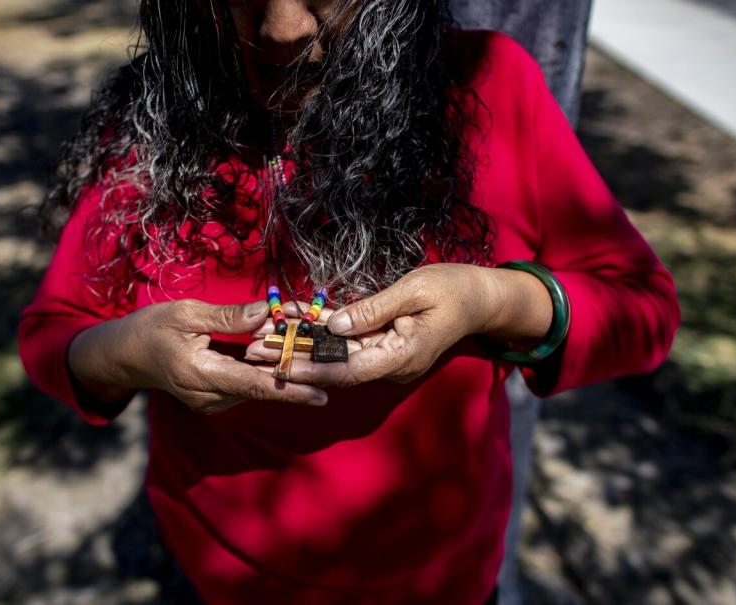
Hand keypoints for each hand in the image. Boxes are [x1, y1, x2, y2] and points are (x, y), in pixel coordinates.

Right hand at [69, 299, 328, 414]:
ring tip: (312, 350)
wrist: (125, 355)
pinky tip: (285, 354)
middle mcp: (209, 396)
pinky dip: (265, 371)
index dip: (290, 389)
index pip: (254, 385)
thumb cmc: (152, 329)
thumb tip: (267, 314)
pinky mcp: (214, 399)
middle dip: (295, 372)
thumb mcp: (187, 313)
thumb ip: (229, 317)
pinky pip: (247, 386)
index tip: (322, 394)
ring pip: (257, 387)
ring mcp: (212, 402)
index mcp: (200, 374)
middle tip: (328, 358)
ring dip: (282, 370)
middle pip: (262, 387)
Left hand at [244, 264, 498, 385]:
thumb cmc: (454, 289)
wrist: (482, 299)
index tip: (283, 366)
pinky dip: (321, 337)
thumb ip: (374, 309)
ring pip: (338, 357)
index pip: (351, 369)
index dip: (315, 369)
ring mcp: (388, 358)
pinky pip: (348, 345)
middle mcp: (392, 365)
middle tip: (254, 353)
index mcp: (403, 355)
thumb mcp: (415, 289)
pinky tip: (291, 328)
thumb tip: (334, 325)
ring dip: (301, 349)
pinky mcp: (383, 348)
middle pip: (337, 367)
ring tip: (260, 343)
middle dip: (295, 360)